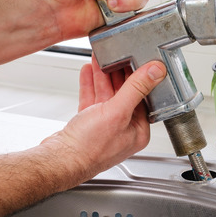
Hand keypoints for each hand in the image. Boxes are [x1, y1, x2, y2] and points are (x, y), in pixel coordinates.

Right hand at [41, 57, 165, 180]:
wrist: (60, 160)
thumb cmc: (89, 147)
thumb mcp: (117, 112)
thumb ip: (136, 88)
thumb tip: (155, 71)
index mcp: (138, 131)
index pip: (142, 98)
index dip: (137, 77)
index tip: (133, 60)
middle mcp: (123, 130)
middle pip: (123, 94)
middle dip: (116, 73)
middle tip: (113, 56)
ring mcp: (105, 127)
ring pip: (106, 96)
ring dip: (101, 77)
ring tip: (98, 60)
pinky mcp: (88, 125)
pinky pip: (92, 101)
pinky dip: (89, 86)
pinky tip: (87, 73)